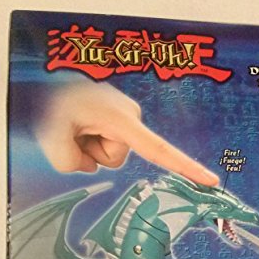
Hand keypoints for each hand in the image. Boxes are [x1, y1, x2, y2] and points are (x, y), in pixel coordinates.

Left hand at [35, 81, 218, 185]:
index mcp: (123, 120)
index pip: (160, 150)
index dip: (186, 168)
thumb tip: (89, 165)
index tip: (209, 181)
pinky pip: (107, 143)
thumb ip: (70, 162)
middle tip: (72, 131)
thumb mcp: (52, 136)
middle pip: (116, 159)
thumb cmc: (53, 100)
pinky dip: (90, 140)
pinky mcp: (119, 118)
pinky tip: (78, 124)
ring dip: (89, 146)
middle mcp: (131, 117)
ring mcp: (125, 117)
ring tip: (74, 125)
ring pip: (110, 153)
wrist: (49, 77)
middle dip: (92, 153)